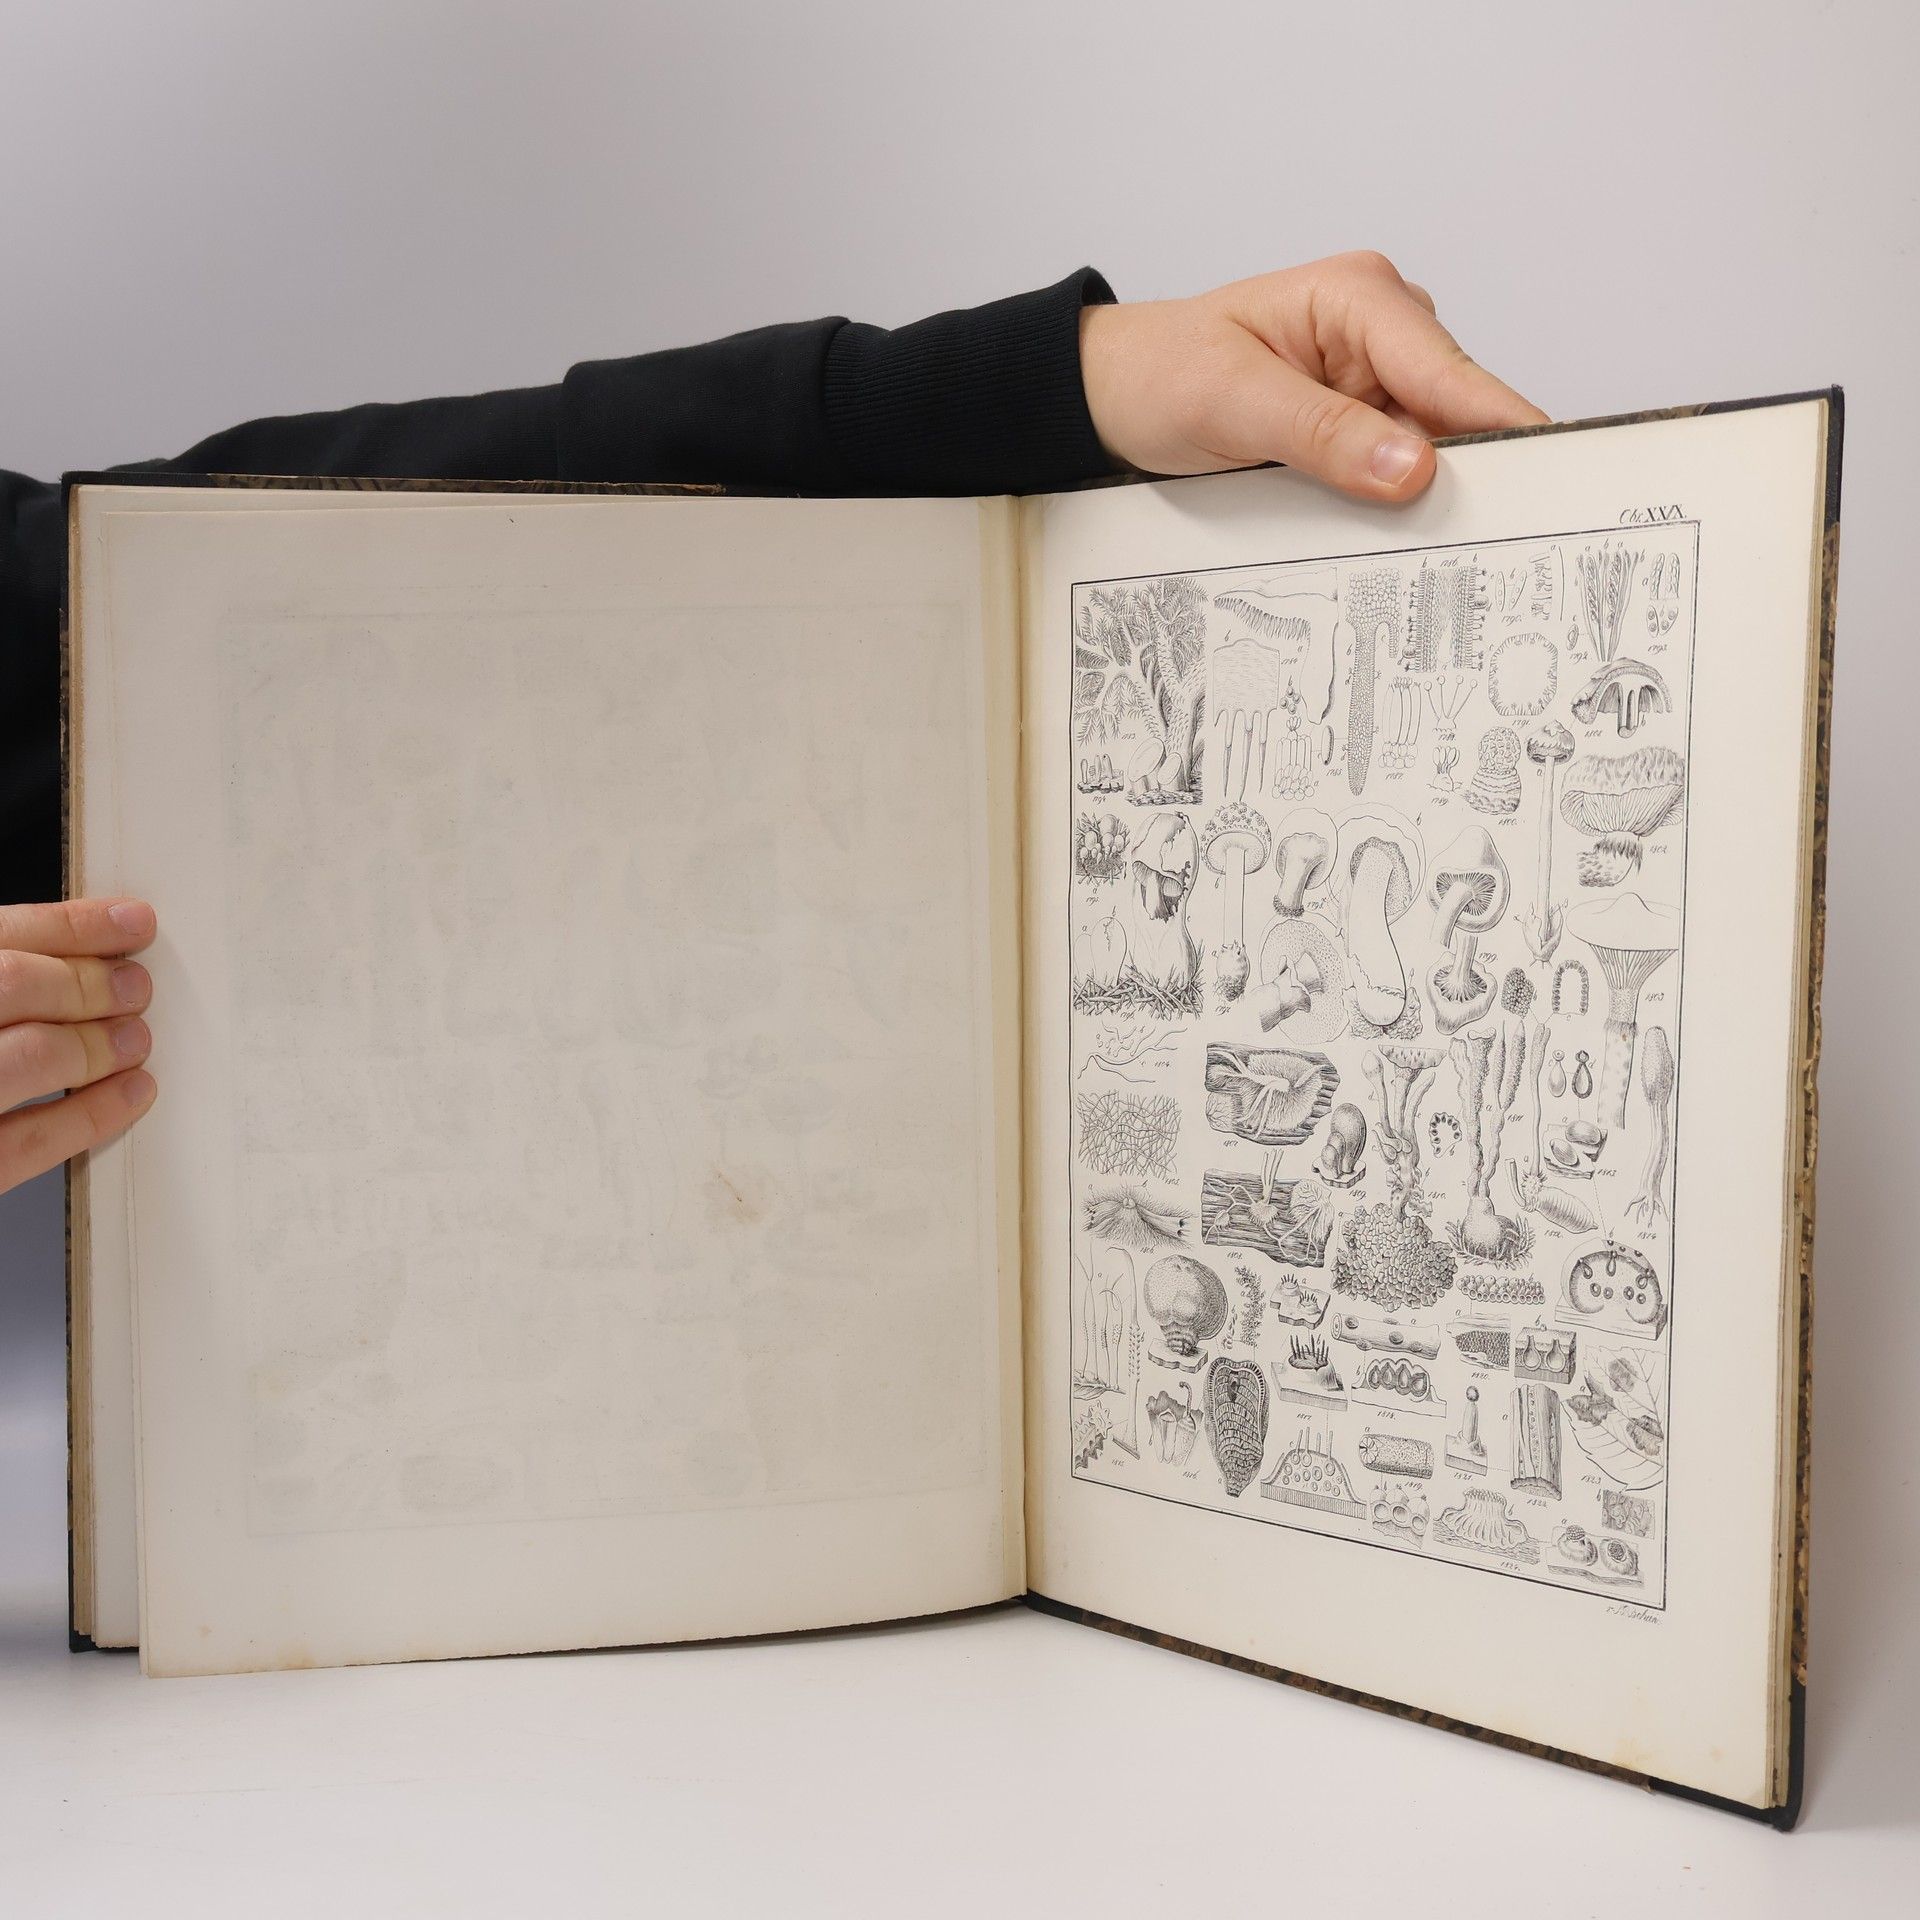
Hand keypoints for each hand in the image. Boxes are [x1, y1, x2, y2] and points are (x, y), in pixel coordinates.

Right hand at [0, 898, 155, 1194]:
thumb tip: (75, 955)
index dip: (72, 926)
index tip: (130, 923)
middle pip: (13, 985)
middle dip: (87, 984)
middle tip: (134, 988)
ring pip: (29, 1057)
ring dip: (96, 1044)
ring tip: (132, 1039)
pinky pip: (26, 1141)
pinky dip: (90, 1115)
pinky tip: (128, 1095)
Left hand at [1079, 250, 1547, 500]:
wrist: (1114, 396)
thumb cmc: (1161, 376)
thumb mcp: (1231, 403)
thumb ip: (1321, 434)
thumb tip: (1410, 467)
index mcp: (1360, 299)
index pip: (1449, 371)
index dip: (1502, 425)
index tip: (1552, 474)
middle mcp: (1383, 333)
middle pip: (1456, 415)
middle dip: (1468, 474)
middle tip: (1491, 543)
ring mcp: (1376, 384)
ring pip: (1435, 451)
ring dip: (1431, 500)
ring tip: (1444, 555)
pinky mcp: (1360, 428)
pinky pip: (1398, 472)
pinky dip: (1400, 507)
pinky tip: (1404, 543)